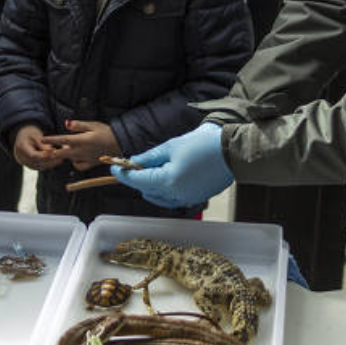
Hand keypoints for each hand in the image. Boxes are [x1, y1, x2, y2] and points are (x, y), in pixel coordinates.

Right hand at [13, 125, 64, 170]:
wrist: (23, 140)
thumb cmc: (30, 135)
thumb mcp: (35, 136)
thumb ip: (42, 144)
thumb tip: (52, 151)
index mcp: (22, 148)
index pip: (33, 155)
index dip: (44, 154)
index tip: (54, 150)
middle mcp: (22, 158)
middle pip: (38, 162)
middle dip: (50, 159)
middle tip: (61, 156)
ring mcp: (27, 164)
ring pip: (41, 166)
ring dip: (52, 163)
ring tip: (62, 159)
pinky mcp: (32, 167)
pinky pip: (42, 167)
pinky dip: (50, 164)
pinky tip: (59, 161)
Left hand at [42, 120, 118, 170]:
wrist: (121, 144)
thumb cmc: (107, 132)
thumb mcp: (93, 125)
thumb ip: (78, 125)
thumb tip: (66, 123)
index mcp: (80, 140)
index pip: (61, 140)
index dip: (50, 140)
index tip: (42, 139)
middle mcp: (81, 151)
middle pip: (61, 154)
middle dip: (52, 153)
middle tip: (46, 150)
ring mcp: (85, 158)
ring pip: (69, 159)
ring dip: (64, 156)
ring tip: (63, 150)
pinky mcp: (91, 164)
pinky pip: (78, 166)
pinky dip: (75, 162)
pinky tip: (75, 157)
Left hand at [111, 122, 232, 208]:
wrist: (231, 151)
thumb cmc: (203, 145)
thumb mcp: (170, 147)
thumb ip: (149, 157)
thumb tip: (134, 162)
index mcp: (168, 181)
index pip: (137, 180)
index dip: (123, 173)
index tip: (114, 167)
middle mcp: (176, 195)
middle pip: (146, 190)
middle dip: (137, 178)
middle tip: (134, 165)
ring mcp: (186, 199)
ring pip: (158, 198)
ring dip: (150, 186)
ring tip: (151, 170)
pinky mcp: (195, 199)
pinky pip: (172, 199)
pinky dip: (164, 192)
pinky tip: (165, 179)